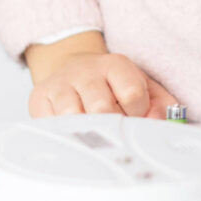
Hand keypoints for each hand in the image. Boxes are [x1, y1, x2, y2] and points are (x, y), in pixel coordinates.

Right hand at [23, 33, 181, 118]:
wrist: (72, 68)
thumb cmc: (112, 86)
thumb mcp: (141, 86)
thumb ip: (161, 104)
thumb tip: (161, 122)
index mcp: (115, 65)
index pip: (133, 95)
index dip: (138, 113)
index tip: (134, 116)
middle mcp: (86, 71)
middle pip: (102, 109)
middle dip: (111, 126)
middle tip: (113, 129)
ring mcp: (60, 83)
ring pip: (74, 118)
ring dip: (86, 132)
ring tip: (92, 131)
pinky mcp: (40, 97)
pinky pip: (50, 125)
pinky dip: (63, 135)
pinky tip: (72, 133)